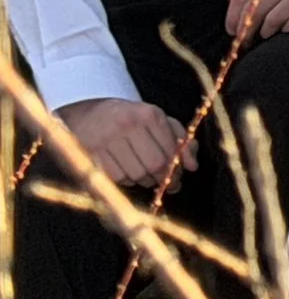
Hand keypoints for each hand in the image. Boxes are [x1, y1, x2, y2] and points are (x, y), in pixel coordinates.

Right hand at [58, 98, 194, 187]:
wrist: (86, 116)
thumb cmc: (130, 120)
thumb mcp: (158, 121)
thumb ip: (181, 140)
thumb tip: (193, 166)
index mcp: (149, 114)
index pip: (170, 151)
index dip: (177, 169)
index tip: (178, 178)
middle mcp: (128, 124)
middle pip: (154, 165)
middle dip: (162, 179)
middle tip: (163, 184)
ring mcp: (106, 139)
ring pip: (135, 175)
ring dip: (144, 181)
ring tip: (144, 176)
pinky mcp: (90, 153)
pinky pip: (115, 179)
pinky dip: (125, 181)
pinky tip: (126, 173)